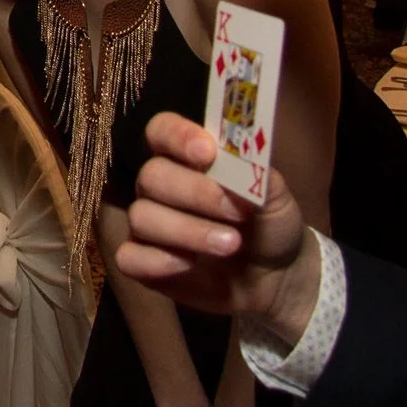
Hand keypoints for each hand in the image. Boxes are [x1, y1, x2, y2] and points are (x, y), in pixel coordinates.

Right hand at [117, 113, 316, 338]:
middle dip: (194, 193)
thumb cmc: (269, 224)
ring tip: (231, 245)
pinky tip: (190, 265)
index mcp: (188, 157)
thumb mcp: (276, 198)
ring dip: (188, 231)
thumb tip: (244, 162)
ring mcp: (149, 223)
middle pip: (151, 175)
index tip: (207, 153)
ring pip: (142, 216)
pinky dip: (158, 261)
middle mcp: (161, 185)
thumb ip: (259, 176)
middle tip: (236, 213)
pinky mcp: (144, 262)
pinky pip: (130, 258)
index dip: (177, 137)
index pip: (162, 130)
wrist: (275, 276)